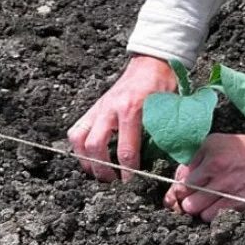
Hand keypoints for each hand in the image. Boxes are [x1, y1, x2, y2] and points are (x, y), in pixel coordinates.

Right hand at [68, 55, 175, 181]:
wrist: (151, 63)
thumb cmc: (163, 86)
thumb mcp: (168, 109)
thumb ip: (163, 133)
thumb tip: (163, 159)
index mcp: (132, 109)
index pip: (126, 149)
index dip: (128, 171)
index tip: (131, 181)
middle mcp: (110, 108)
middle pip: (95, 146)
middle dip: (103, 169)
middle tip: (113, 181)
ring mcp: (99, 108)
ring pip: (79, 139)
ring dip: (86, 160)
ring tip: (98, 172)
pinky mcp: (93, 108)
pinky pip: (77, 130)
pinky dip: (79, 147)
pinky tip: (90, 157)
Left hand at [164, 133, 244, 220]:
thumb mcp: (223, 143)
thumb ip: (200, 157)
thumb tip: (182, 176)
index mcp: (209, 149)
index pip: (180, 174)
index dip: (178, 187)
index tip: (181, 192)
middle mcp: (215, 166)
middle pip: (183, 193)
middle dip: (186, 199)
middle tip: (194, 200)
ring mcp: (226, 185)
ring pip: (194, 208)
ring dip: (199, 209)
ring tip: (208, 204)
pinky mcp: (238, 201)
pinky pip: (212, 216)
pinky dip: (212, 215)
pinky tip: (220, 208)